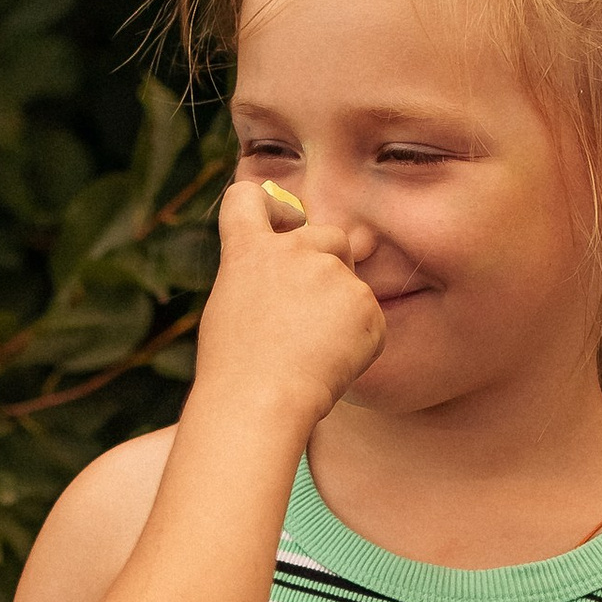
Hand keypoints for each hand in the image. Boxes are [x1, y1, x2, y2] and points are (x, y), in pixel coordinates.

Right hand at [195, 181, 385, 429]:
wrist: (259, 403)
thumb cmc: (235, 371)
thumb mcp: (230, 310)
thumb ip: (261, 281)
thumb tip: (291, 287)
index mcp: (248, 251)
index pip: (248, 198)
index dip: (272, 208)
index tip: (284, 224)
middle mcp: (293, 250)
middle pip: (330, 236)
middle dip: (332, 265)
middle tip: (313, 316)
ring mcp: (332, 274)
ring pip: (352, 286)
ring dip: (342, 314)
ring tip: (313, 356)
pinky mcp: (365, 303)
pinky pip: (371, 320)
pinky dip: (359, 343)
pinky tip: (331, 367)